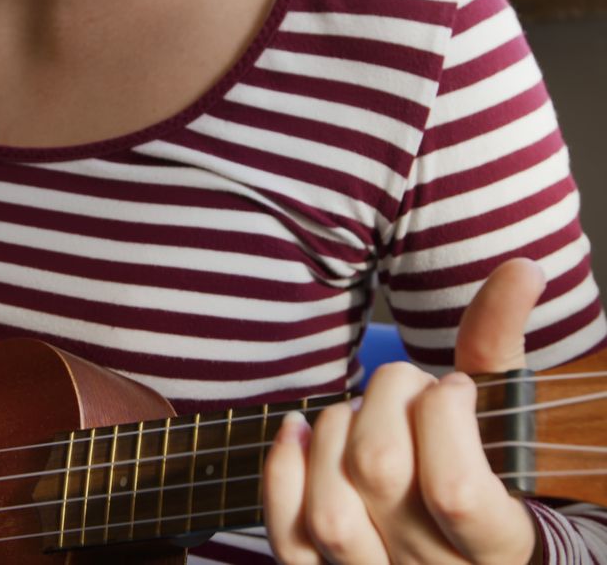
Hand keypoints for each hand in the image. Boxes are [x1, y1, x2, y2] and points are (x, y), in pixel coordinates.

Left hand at [263, 258, 544, 563]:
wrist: (468, 555)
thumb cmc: (493, 480)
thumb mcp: (506, 422)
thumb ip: (500, 348)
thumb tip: (520, 267)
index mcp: (499, 545)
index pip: (456, 489)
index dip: (444, 416)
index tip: (453, 386)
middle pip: (380, 476)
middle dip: (385, 401)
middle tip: (404, 385)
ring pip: (331, 510)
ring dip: (334, 434)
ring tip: (357, 410)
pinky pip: (289, 537)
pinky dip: (282, 472)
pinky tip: (296, 429)